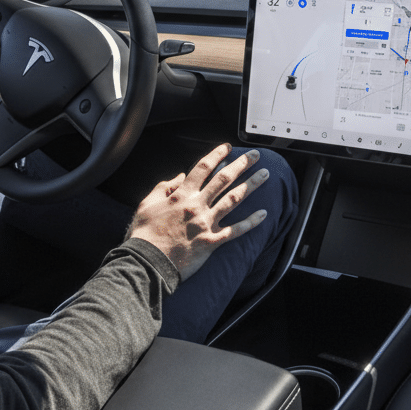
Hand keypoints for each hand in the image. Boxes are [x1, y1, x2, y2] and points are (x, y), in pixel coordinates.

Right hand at [127, 144, 269, 280]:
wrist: (147, 262)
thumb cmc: (144, 234)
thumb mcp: (147, 204)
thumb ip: (163, 187)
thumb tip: (178, 177)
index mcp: (181, 195)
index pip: (203, 168)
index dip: (217, 155)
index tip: (229, 147)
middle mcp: (197, 206)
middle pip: (224, 180)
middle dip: (242, 164)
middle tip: (256, 155)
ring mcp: (205, 224)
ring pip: (233, 200)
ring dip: (251, 185)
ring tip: (265, 175)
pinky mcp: (211, 242)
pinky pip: (235, 231)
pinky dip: (250, 222)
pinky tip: (264, 214)